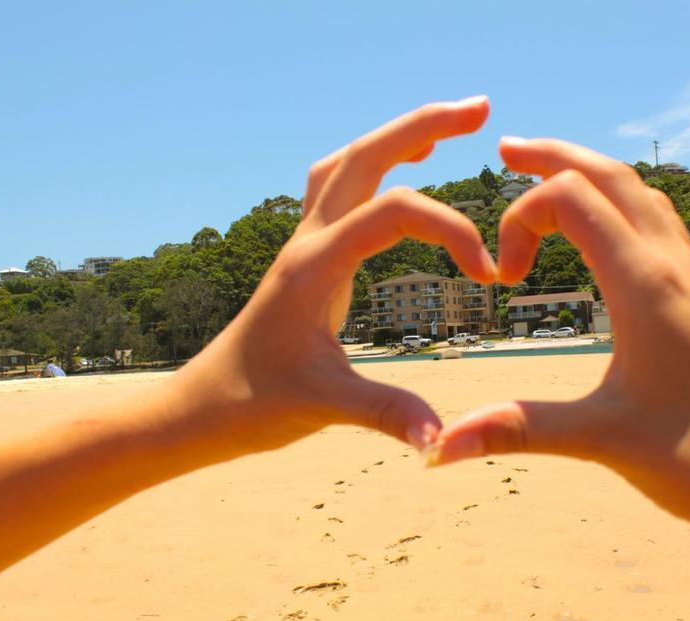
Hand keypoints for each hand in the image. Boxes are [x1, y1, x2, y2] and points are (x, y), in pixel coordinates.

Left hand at [163, 98, 496, 462]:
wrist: (202, 407)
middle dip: (424, 124)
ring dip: (395, 138)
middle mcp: (307, 241)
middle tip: (481, 109)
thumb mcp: (325, 407)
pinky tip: (399, 175)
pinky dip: (373, 168)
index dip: (451, 230)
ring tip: (446, 129)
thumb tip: (441, 441)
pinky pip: (337, 190)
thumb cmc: (252, 404)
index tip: (488, 276)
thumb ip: (387, 414)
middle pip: (365, 156)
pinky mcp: (305, 257)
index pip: (394, 212)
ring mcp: (303, 244)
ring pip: (348, 164)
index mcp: (315, 265)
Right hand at [435, 137, 689, 538]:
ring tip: (549, 179)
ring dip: (593, 175)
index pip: (571, 198)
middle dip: (554, 156)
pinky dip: (623, 206)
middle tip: (505, 150)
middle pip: (611, 175)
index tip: (502, 278)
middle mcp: (674, 267)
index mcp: (646, 285)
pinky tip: (607, 234)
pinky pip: (663, 225)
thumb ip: (513, 430)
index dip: (519, 218)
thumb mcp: (596, 438)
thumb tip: (438, 451)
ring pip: (643, 194)